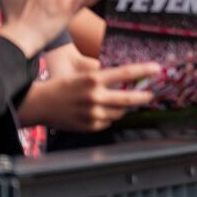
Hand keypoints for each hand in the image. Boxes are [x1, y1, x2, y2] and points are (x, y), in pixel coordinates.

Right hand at [18, 56, 159, 130]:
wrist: (40, 104)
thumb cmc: (61, 86)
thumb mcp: (82, 75)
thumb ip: (102, 76)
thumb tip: (125, 77)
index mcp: (93, 80)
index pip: (125, 74)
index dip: (143, 71)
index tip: (157, 69)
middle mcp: (94, 97)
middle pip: (128, 99)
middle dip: (143, 96)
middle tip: (150, 94)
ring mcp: (93, 114)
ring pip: (120, 112)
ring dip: (124, 107)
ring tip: (122, 102)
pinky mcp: (90, 126)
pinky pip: (109, 121)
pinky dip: (110, 116)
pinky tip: (103, 110)